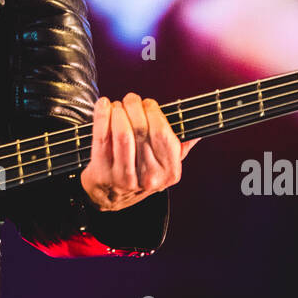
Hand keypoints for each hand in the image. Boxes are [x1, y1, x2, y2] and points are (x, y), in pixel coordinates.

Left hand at [79, 93, 198, 210]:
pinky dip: (101, 115)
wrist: (111, 197)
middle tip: (130, 100)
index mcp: (169, 172)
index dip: (154, 112)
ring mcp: (124, 176)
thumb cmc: (140, 173)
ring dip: (118, 111)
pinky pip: (101, 137)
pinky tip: (103, 106)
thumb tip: (196, 131)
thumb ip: (181, 147)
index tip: (148, 103)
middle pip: (141, 130)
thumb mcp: (165, 165)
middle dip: (134, 106)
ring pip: (122, 132)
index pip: (163, 134)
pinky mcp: (102, 172)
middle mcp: (148, 176)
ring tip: (117, 106)